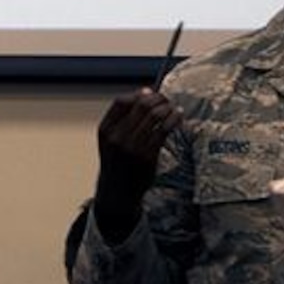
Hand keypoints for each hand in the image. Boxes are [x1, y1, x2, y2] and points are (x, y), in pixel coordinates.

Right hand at [91, 86, 182, 241]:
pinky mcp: (148, 156)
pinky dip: (173, 120)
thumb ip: (122, 117)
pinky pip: (164, 130)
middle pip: (140, 106)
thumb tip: (146, 91)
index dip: (137, 94)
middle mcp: (117, 137)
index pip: (121, 102)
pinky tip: (178, 117)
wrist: (117, 192)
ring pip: (154, 116)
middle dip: (157, 98)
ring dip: (167, 108)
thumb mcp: (110, 139)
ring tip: (174, 108)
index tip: (150, 92)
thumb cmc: (117, 162)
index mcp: (105, 130)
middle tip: (166, 99)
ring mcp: (132, 147)